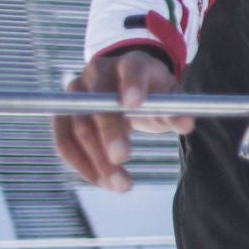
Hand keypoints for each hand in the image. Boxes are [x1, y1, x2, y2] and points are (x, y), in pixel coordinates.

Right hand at [51, 49, 190, 191]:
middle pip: (97, 104)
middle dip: (109, 134)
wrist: (126, 89)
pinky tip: (102, 182)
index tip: (134, 105)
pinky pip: (64, 142)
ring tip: (120, 185)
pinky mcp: (63, 114)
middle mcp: (97, 74)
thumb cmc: (152, 93)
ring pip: (78, 128)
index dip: (131, 86)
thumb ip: (176, 110)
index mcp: (129, 63)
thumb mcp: (169, 97)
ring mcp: (75, 93)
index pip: (130, 70)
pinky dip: (81, 165)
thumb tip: (185, 124)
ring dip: (97, 160)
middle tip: (122, 159)